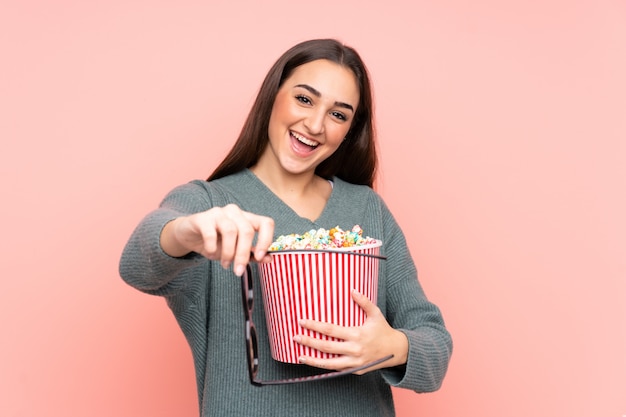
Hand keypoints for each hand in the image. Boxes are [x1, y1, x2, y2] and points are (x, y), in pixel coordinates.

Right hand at [160, 204, 273, 274]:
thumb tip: (269, 258)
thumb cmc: (215, 242)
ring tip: (225, 264)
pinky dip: (212, 247)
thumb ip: (252, 254)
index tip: (260, 256)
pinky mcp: (203, 218)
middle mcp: (235, 212)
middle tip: (238, 270)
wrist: (188, 236)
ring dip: (228, 252)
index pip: (266, 223)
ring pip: (230, 231)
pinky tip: (211, 254)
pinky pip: (210, 233)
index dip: (266, 239)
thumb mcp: (235, 250)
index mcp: (247, 218)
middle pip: (247, 230)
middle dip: (243, 254)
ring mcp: (219, 213)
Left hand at [293, 289, 407, 373]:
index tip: (302, 322)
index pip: (331, 330)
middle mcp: (355, 350)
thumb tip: (352, 290)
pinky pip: (338, 369)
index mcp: (357, 335)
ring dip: (313, 361)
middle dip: (309, 342)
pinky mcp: (356, 371)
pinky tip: (315, 362)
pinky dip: (325, 366)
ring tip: (299, 356)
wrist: (396, 351)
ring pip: (330, 364)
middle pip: (326, 347)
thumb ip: (364, 302)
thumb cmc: (383, 330)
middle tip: (295, 337)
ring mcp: (355, 363)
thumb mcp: (375, 314)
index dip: (315, 326)